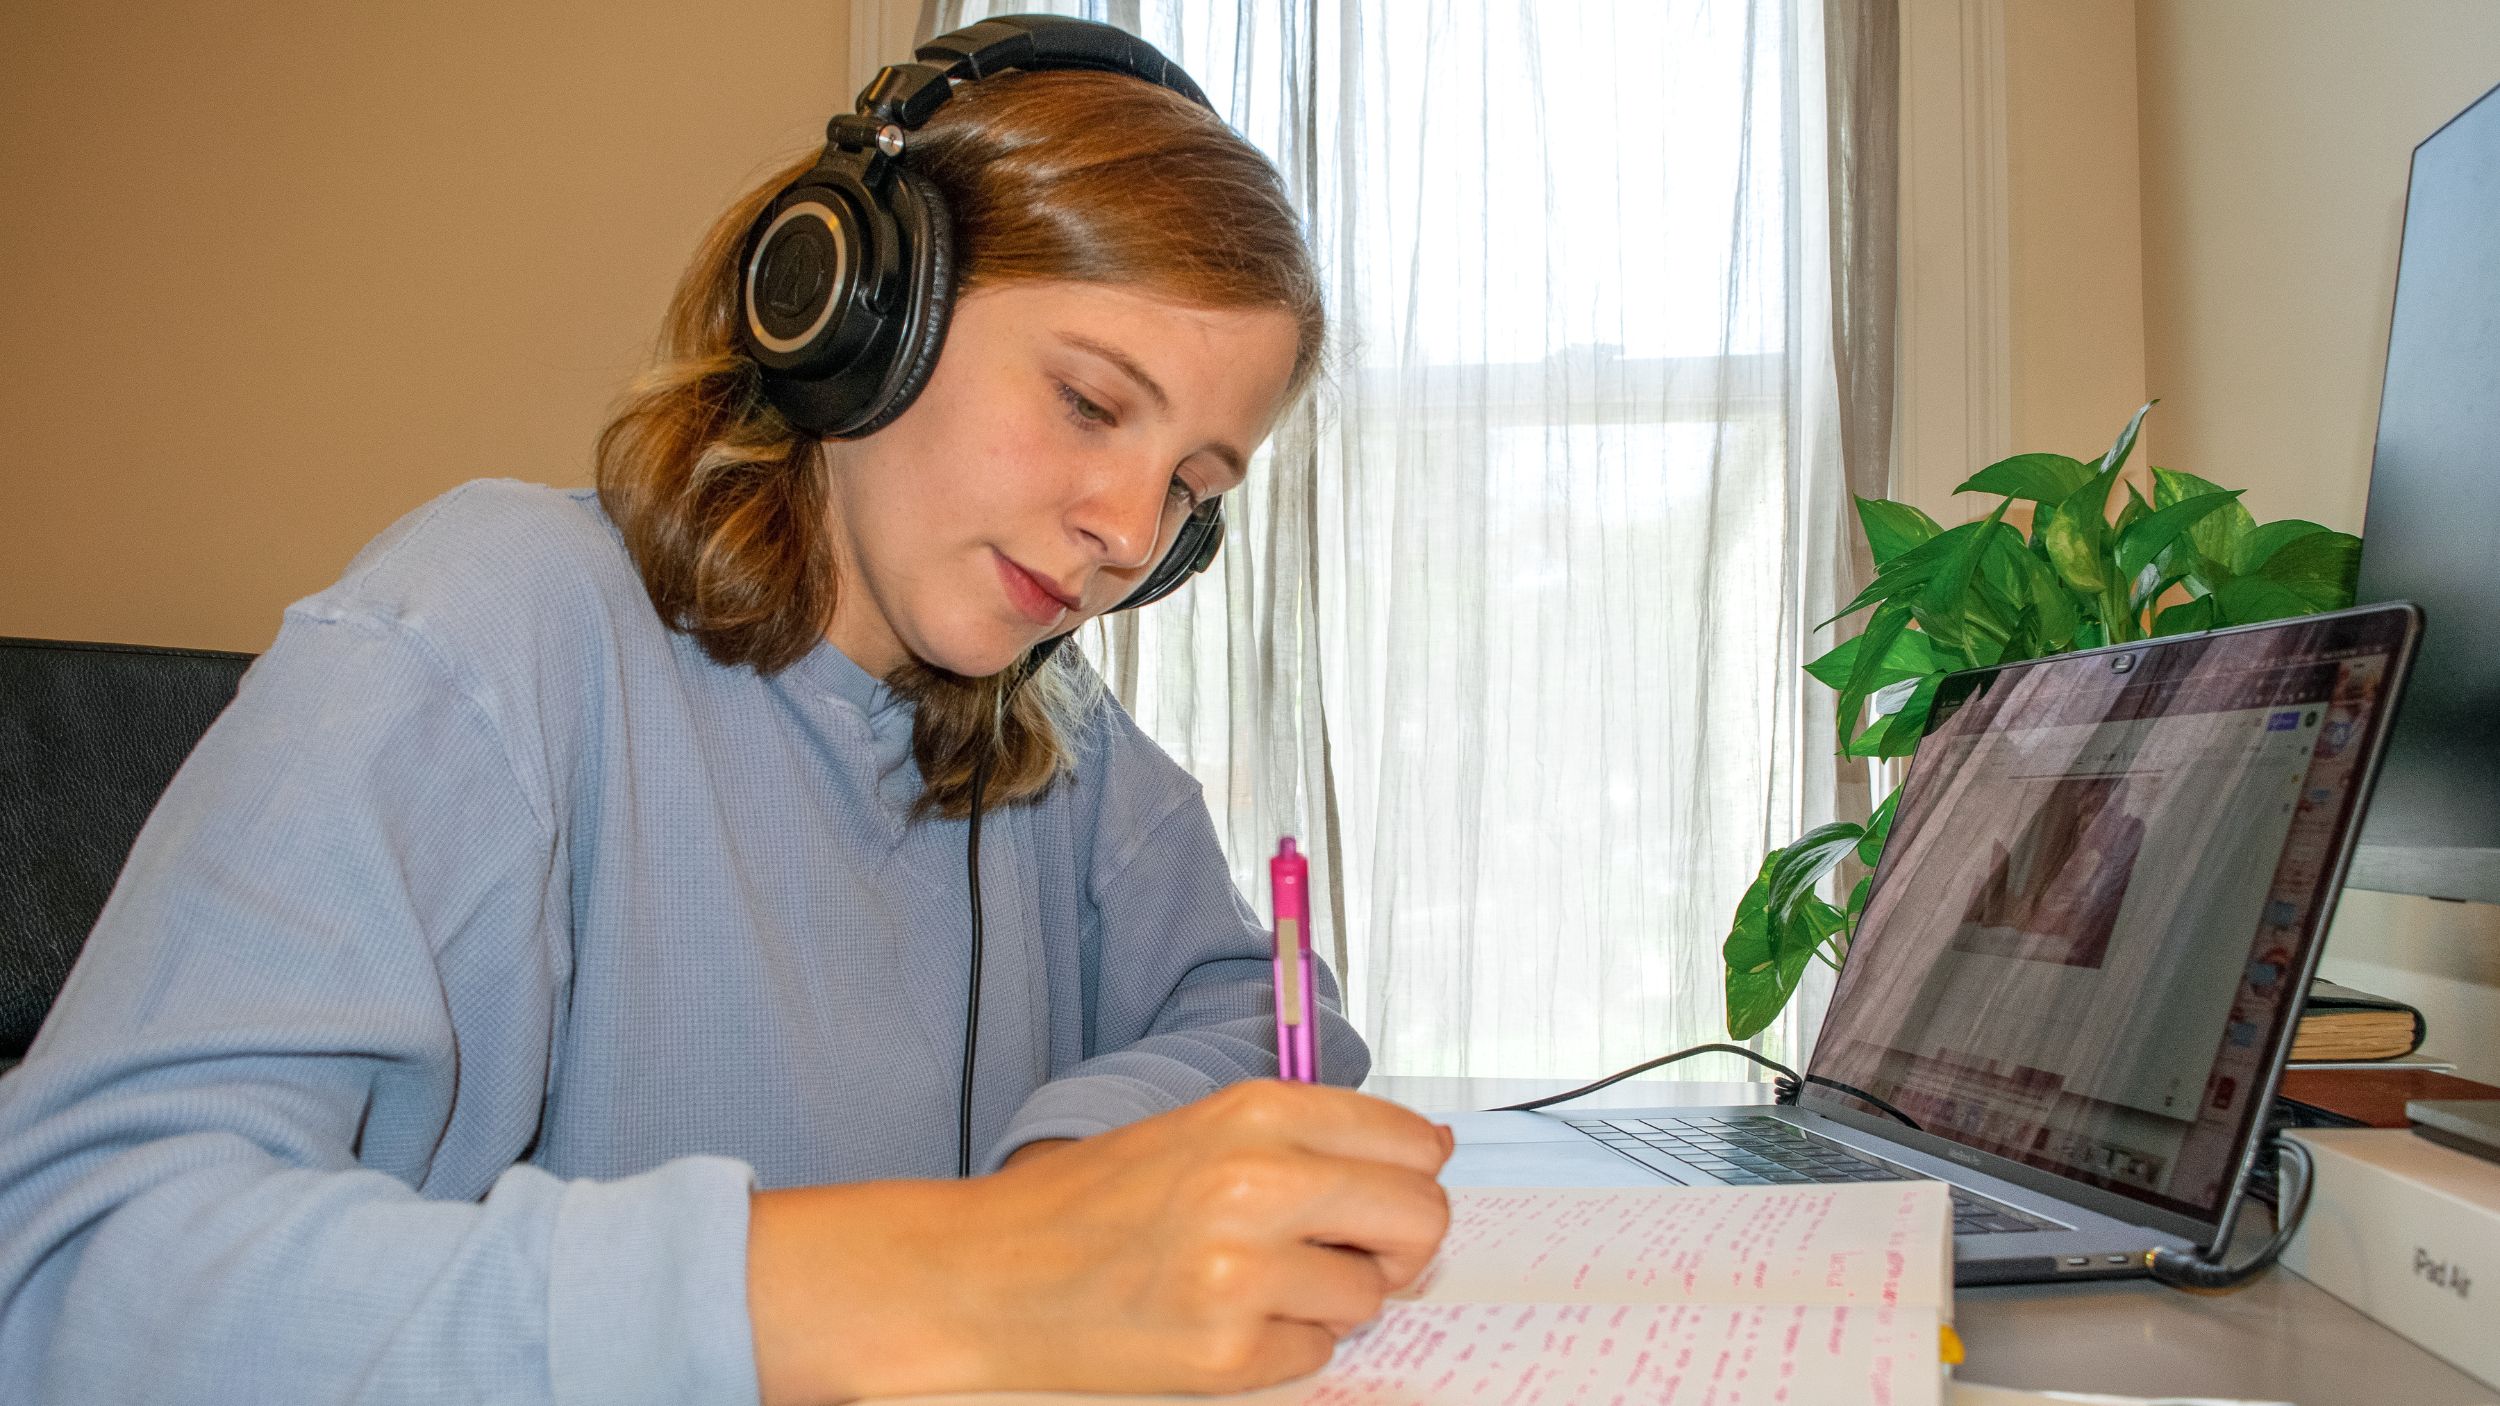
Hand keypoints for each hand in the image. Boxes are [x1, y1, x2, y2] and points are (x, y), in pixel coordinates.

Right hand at [748, 1081, 1453, 1404]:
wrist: (985, 1275)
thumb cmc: (1087, 1203)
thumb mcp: (1199, 1132)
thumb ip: (1309, 1136)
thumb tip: (1430, 1149)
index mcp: (1254, 1114)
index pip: (1410, 1141)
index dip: (1410, 1175)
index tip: (1386, 1192)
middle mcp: (1256, 1184)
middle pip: (1420, 1218)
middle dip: (1397, 1244)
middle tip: (1344, 1252)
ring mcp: (1243, 1273)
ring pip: (1371, 1296)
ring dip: (1330, 1299)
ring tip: (1254, 1285)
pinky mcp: (1226, 1353)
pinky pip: (1317, 1356)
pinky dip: (1283, 1347)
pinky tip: (1223, 1322)